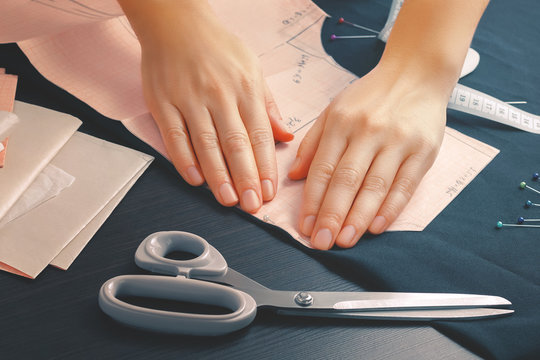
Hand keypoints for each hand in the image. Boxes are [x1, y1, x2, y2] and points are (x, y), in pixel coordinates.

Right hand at [120, 0, 292, 212]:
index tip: (269, 192)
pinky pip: (174, 136)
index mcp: (245, 89)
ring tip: (228, 200)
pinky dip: (184, 160)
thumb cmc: (218, 48)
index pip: (259, 135)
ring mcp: (189, 99)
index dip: (265, 167)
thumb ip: (268, 106)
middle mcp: (219, 95)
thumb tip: (286, 136)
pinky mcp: (163, 102)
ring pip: (206, 144)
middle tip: (252, 205)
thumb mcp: (253, 69)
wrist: (176, 22)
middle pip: (235, 144)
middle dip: (246, 178)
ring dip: (218, 176)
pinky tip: (195, 180)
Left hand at [288, 64, 446, 248]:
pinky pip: (405, 184)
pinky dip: (390, 208)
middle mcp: (368, 131)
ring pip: (375, 186)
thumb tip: (295, 176)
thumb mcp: (334, 110)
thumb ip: (313, 142)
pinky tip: (376, 227)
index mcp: (342, 122)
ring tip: (344, 241)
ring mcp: (398, 141)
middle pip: (346, 180)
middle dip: (331, 215)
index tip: (304, 226)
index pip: (323, 168)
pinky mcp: (423, 150)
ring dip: (358, 218)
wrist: (416, 73)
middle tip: (321, 242)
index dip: (312, 200)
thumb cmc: (371, 96)